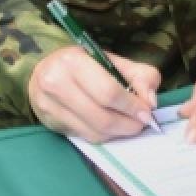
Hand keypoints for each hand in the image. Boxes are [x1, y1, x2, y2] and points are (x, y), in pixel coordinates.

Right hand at [28, 46, 160, 142]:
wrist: (44, 69)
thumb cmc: (83, 63)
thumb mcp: (112, 59)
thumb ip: (139, 75)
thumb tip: (151, 101)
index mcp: (73, 61)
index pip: (108, 92)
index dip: (131, 106)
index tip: (147, 113)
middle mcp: (56, 83)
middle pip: (101, 116)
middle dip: (128, 124)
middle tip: (142, 124)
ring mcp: (49, 106)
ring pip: (93, 131)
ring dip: (118, 133)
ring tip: (130, 126)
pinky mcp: (49, 123)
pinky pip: (84, 136)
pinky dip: (104, 136)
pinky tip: (112, 129)